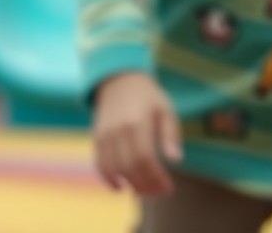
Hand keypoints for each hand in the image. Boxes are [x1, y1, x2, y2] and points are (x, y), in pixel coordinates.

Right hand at [92, 72, 182, 196]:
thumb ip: (170, 135)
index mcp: (137, 123)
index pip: (145, 159)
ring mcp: (104, 135)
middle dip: (145, 185)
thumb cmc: (147, 97)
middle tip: (159, 192)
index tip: (168, 187)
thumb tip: (175, 160)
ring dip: (129, 184)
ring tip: (143, 190)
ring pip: (113, 168)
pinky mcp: (96, 138)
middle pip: (129, 167)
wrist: (118, 80)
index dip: (156, 178)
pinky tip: (120, 186)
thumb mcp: (166, 110)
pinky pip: (99, 163)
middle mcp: (118, 130)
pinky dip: (108, 178)